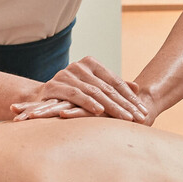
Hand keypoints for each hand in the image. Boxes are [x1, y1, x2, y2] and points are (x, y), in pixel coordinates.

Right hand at [9, 56, 148, 121]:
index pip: (115, 81)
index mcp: (90, 63)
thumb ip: (113, 87)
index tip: (143, 111)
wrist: (39, 98)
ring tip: (125, 118)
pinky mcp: (54, 85)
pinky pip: (75, 95)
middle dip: (125, 104)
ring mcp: (66, 74)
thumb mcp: (93, 89)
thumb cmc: (70, 95)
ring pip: (94, 91)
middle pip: (107, 87)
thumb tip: (138, 87)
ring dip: (112, 106)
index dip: (130, 96)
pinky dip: (88, 103)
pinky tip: (100, 112)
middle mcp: (79, 66)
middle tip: (139, 117)